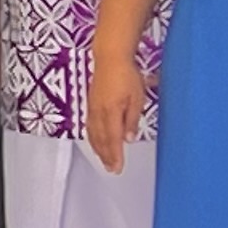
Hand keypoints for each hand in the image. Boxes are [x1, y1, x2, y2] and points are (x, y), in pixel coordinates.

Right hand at [86, 51, 147, 173]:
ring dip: (98, 149)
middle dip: (106, 156)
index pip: (113, 139)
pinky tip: (94, 141)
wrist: (110, 59)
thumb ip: (131, 120)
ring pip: (93, 134)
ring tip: (103, 160)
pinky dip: (92, 138)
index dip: (115, 155)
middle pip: (101, 140)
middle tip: (111, 169)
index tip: (117, 168)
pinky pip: (90, 126)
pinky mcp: (91, 105)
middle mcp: (99, 113)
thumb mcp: (137, 98)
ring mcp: (93, 109)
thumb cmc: (125, 75)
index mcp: (111, 112)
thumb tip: (128, 138)